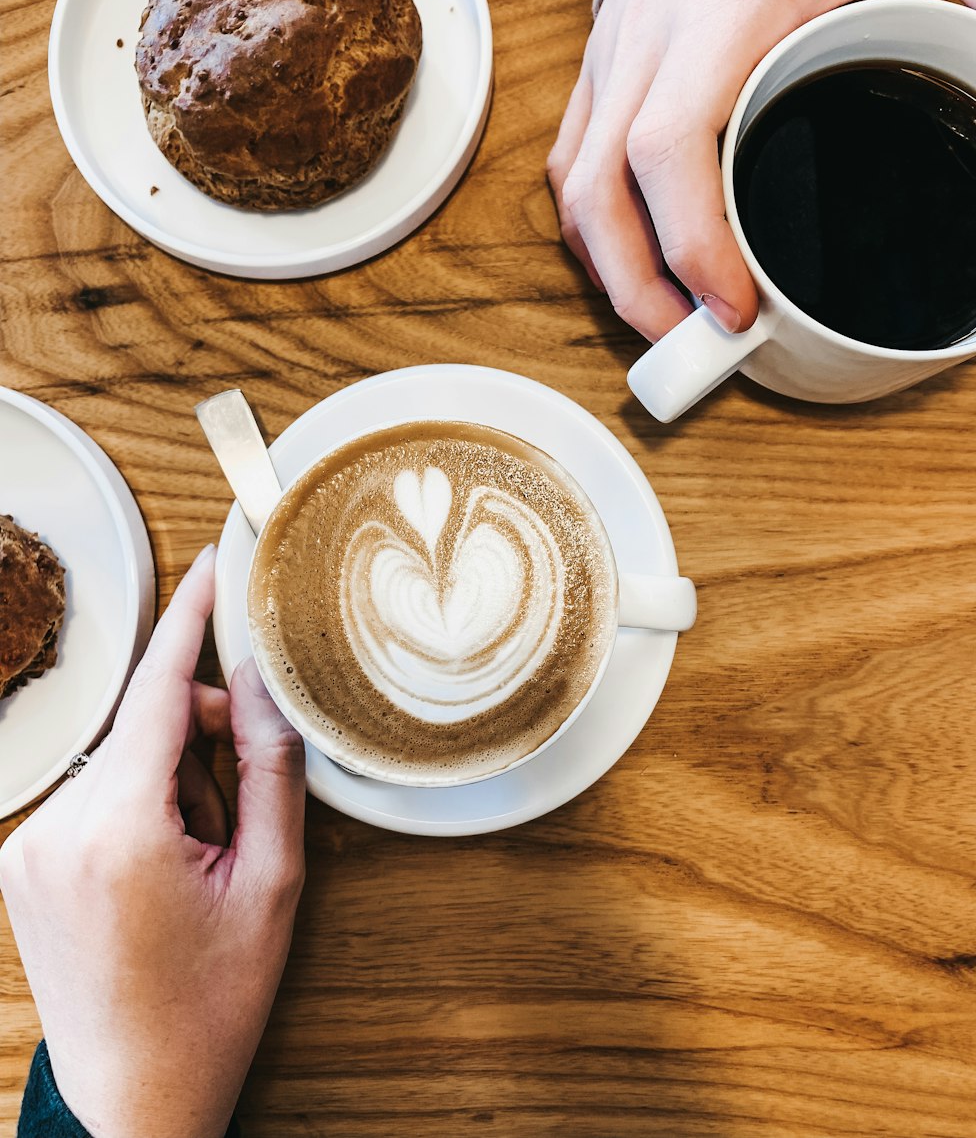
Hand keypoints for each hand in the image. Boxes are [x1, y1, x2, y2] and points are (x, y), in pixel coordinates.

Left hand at [0, 546, 305, 1137]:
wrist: (134, 1099)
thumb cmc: (209, 1006)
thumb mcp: (270, 883)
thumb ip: (269, 768)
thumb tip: (264, 683)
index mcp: (118, 830)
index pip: (156, 690)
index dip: (191, 622)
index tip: (213, 571)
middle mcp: (55, 828)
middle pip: (144, 724)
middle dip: (201, 738)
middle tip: (240, 804)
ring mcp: (27, 846)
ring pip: (122, 756)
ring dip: (171, 778)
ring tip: (199, 854)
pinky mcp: (20, 861)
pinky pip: (95, 790)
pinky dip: (138, 803)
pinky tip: (164, 863)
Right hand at [547, 0, 975, 340]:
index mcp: (720, 10)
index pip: (668, 146)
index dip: (690, 242)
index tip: (734, 306)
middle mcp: (648, 39)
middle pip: (598, 191)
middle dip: (637, 288)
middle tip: (694, 345)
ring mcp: (614, 53)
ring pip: (572, 187)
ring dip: (607, 269)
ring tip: (665, 322)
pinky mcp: (602, 62)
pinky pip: (567, 162)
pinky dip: (590, 228)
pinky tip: (631, 262)